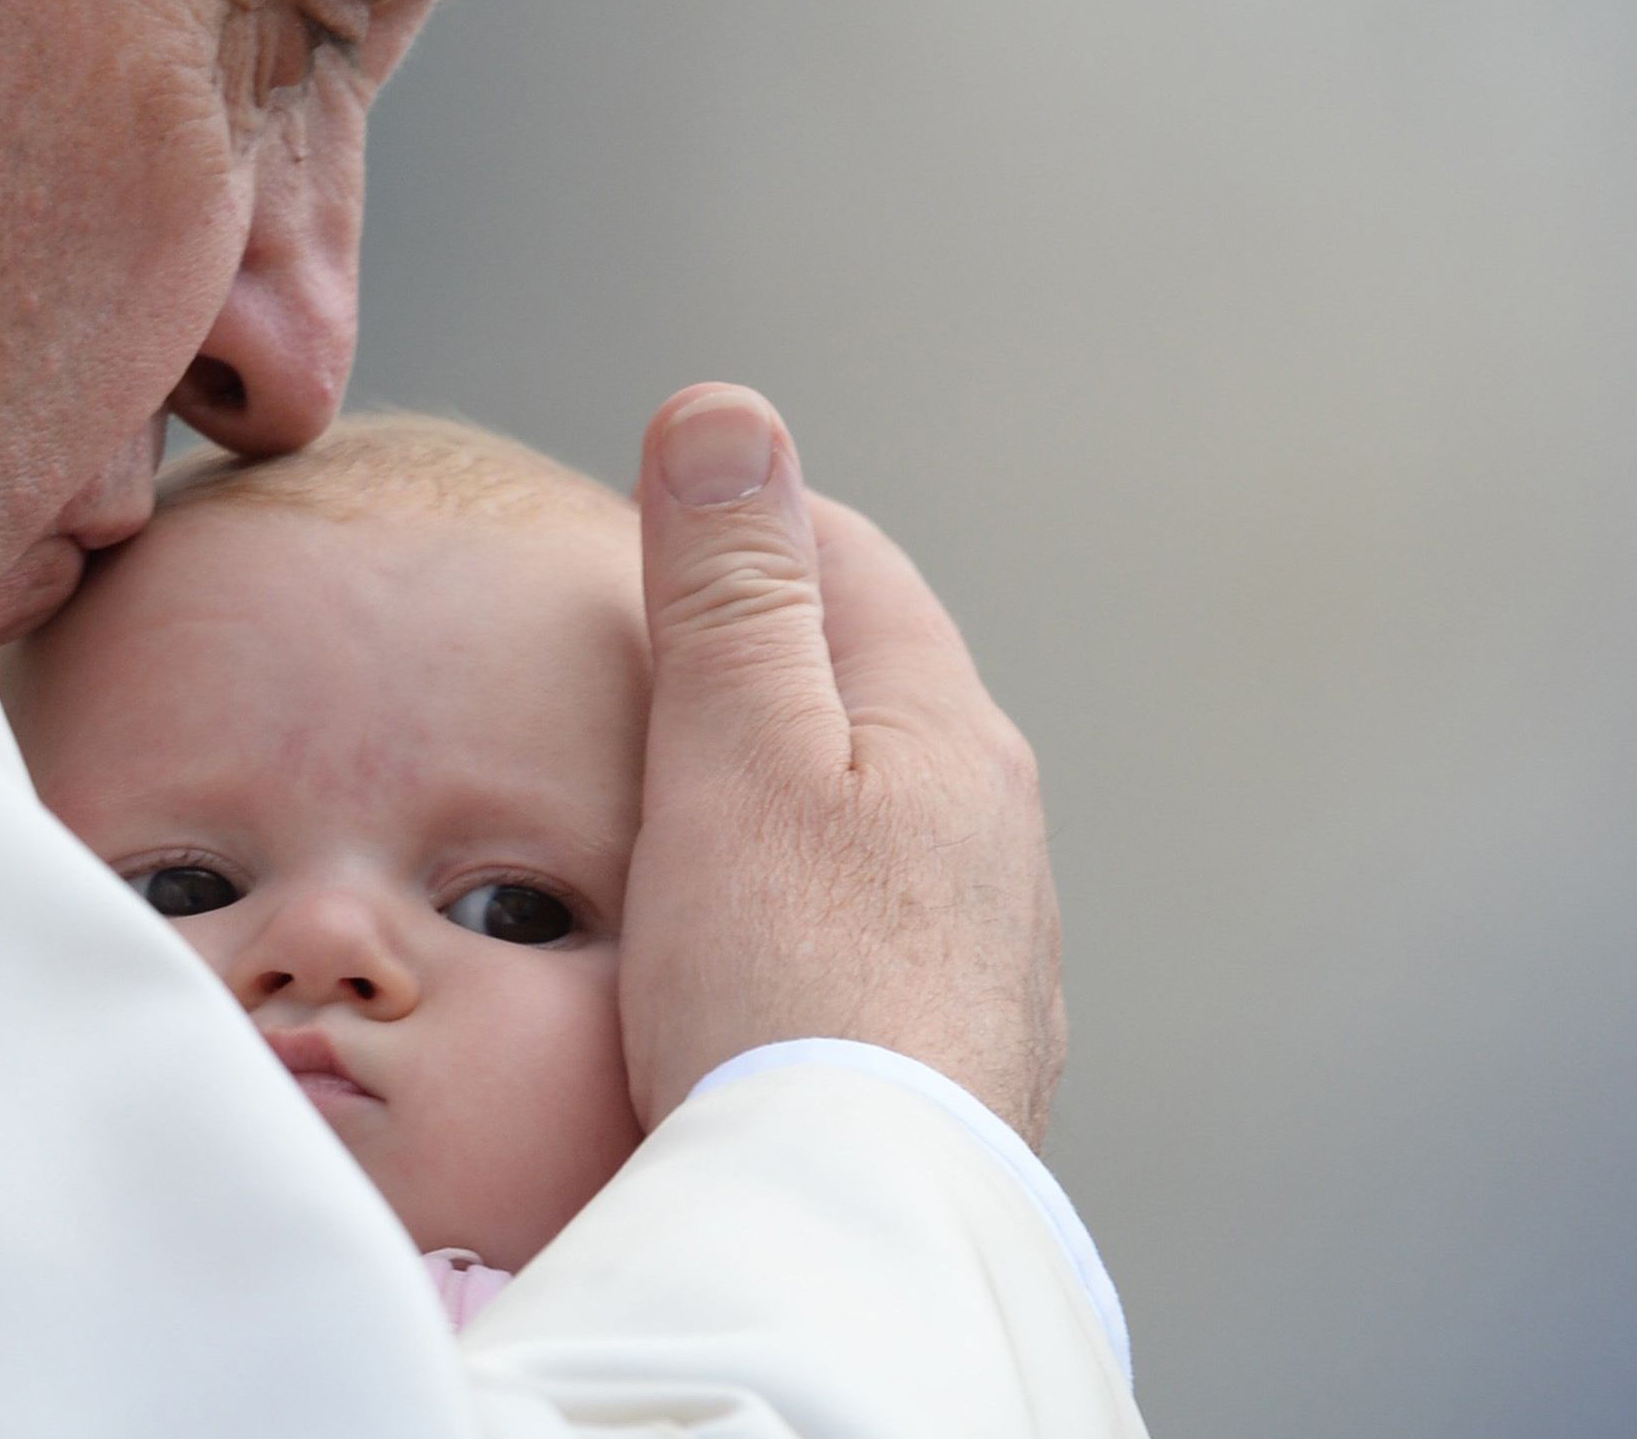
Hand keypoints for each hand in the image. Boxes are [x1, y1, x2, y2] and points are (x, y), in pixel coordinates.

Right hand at [617, 383, 1068, 1142]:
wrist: (857, 1225)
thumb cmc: (792, 990)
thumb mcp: (736, 749)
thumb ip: (729, 582)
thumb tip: (728, 411)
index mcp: (949, 728)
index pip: (849, 557)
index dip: (740, 525)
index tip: (641, 536)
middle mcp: (996, 828)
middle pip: (871, 684)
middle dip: (763, 657)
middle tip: (640, 668)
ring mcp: (990, 944)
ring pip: (880, 812)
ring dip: (791, 788)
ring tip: (684, 812)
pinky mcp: (957, 1045)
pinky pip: (878, 924)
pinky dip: (810, 900)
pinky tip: (752, 950)